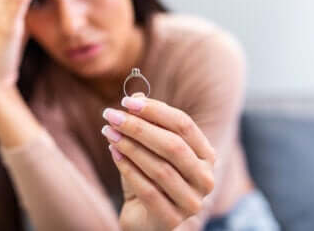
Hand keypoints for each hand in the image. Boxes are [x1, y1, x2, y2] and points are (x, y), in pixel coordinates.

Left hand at [101, 93, 215, 230]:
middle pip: (173, 145)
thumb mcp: (148, 148)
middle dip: (139, 127)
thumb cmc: (148, 178)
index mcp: (205, 155)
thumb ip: (147, 124)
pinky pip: (148, 191)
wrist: (143, 219)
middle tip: (111, 116)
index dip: (155, 110)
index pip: (184, 125)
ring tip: (109, 132)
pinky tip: (113, 153)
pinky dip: (128, 169)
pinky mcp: (172, 220)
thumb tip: (137, 96)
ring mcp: (192, 202)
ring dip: (130, 147)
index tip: (126, 101)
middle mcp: (205, 178)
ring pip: (160, 168)